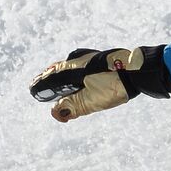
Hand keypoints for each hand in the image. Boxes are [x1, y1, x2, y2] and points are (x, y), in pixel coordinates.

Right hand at [30, 45, 170, 121]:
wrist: (137, 70)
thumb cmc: (114, 85)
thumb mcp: (91, 100)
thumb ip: (72, 106)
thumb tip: (56, 113)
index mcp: (69, 70)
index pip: (49, 80)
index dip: (41, 87)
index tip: (33, 91)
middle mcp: (75, 61)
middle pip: (56, 71)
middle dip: (48, 80)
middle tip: (38, 85)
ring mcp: (87, 58)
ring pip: (67, 66)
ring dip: (59, 74)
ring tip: (54, 80)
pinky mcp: (98, 58)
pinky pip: (78, 65)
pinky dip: (72, 71)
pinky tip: (76, 74)